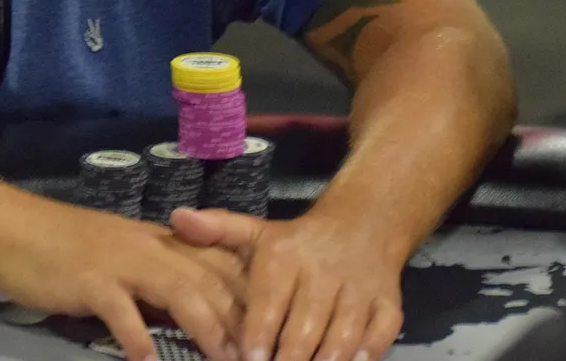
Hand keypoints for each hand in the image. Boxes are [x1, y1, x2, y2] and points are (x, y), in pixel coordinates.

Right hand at [0, 195, 245, 360]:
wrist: (8, 226)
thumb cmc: (63, 246)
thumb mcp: (120, 258)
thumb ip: (157, 284)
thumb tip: (196, 316)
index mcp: (160, 242)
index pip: (221, 264)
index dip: (252, 298)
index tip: (272, 331)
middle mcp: (150, 247)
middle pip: (211, 280)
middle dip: (243, 321)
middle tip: (260, 355)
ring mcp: (120, 263)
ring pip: (181, 291)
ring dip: (209, 330)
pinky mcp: (90, 282)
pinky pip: (123, 313)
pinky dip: (140, 340)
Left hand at [170, 206, 403, 360]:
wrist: (362, 225)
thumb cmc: (296, 242)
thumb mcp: (254, 232)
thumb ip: (216, 231)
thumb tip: (177, 219)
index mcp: (285, 256)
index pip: (268, 303)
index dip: (257, 336)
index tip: (247, 359)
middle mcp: (323, 272)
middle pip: (304, 328)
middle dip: (288, 360)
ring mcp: (359, 289)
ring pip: (342, 336)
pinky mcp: (388, 304)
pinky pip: (381, 333)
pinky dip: (368, 352)